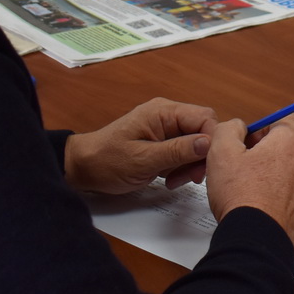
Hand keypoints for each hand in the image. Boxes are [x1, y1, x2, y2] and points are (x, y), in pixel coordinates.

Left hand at [64, 97, 216, 194]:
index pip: (205, 118)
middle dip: (201, 156)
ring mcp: (165, 127)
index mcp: (164, 112)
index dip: (211, 142)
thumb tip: (209, 143)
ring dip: (190, 163)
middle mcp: (167, 115)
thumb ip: (177, 150)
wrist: (82, 168)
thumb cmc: (107, 162)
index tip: (204, 167)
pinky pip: (183, 149)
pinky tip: (169, 178)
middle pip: (203, 130)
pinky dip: (181, 165)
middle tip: (189, 179)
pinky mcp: (162, 140)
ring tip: (174, 181)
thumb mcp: (143, 160)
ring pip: (195, 142)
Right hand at [205, 114, 293, 251]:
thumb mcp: (221, 152)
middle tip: (245, 169)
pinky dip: (286, 199)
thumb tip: (238, 127)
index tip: (247, 143)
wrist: (256, 240)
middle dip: (269, 153)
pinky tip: (267, 208)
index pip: (283, 120)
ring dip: (279, 177)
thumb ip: (229, 129)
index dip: (262, 129)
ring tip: (255, 192)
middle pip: (290, 147)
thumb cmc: (241, 196)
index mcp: (291, 142)